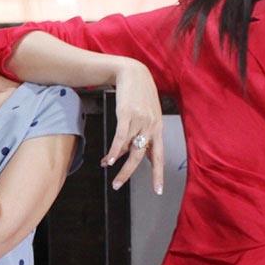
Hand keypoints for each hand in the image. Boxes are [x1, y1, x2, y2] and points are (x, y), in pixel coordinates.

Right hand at [102, 59, 163, 193]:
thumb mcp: (149, 114)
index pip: (159, 157)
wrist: (133, 73)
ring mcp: (140, 121)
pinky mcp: (127, 114)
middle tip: (117, 185)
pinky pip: (120, 137)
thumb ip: (145, 132)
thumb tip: (136, 151)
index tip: (157, 191)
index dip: (158, 174)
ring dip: (115, 160)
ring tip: (106, 166)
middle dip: (128, 173)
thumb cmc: (140, 95)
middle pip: (140, 157)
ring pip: (128, 148)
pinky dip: (114, 150)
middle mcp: (151, 127)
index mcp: (158, 128)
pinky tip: (108, 158)